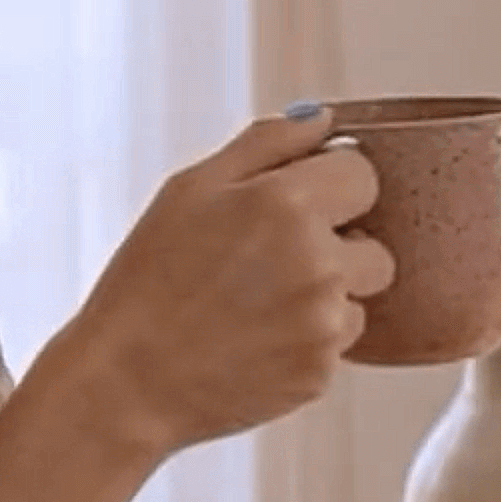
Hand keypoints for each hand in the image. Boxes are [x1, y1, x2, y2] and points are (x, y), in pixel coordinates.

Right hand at [54, 106, 399, 458]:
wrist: (124, 381)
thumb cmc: (146, 282)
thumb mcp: (190, 189)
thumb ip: (267, 143)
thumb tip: (324, 120)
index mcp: (287, 204)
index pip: (363, 174)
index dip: (331, 187)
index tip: (299, 206)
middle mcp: (318, 262)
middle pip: (376, 243)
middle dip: (337, 247)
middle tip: (270, 262)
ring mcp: (324, 322)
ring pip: (360, 296)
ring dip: (326, 297)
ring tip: (258, 305)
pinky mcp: (321, 372)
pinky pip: (338, 343)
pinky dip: (307, 340)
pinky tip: (255, 340)